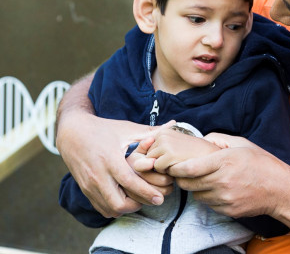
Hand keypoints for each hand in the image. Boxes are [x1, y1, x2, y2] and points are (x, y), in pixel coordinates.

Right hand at [55, 75, 174, 216]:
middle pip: (118, 202)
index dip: (145, 192)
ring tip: (141, 200)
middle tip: (153, 199)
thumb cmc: (103, 129)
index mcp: (110, 159)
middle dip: (138, 204)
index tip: (159, 198)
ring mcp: (89, 184)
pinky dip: (115, 208)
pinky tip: (126, 200)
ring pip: (110, 209)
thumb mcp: (126, 128)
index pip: (129, 182)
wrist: (72, 133)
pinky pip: (101, 208)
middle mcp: (98, 174)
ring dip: (127, 208)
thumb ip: (150, 132)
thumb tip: (173, 124)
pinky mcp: (85, 190)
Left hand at [146, 128, 219, 173]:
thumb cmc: (191, 156)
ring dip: (163, 169)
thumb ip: (152, 157)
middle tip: (176, 161)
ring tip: (178, 163)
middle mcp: (162, 135)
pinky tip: (180, 165)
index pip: (146, 152)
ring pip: (151, 165)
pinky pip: (159, 169)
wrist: (211, 155)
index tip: (172, 157)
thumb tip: (136, 165)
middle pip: (147, 158)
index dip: (158, 160)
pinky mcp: (169, 154)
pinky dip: (168, 171)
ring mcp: (165, 144)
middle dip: (159, 164)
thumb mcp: (172, 152)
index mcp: (162, 132)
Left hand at [167, 134, 289, 218]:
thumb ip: (219, 139)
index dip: (176, 168)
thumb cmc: (262, 163)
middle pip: (189, 184)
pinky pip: (209, 204)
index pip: (190, 168)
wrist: (279, 189)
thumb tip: (202, 138)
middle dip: (182, 178)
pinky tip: (217, 189)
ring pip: (197, 195)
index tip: (172, 165)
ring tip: (203, 179)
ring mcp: (225, 198)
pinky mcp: (228, 210)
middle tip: (182, 172)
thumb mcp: (242, 143)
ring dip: (196, 188)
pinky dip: (208, 197)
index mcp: (225, 162)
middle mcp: (223, 181)